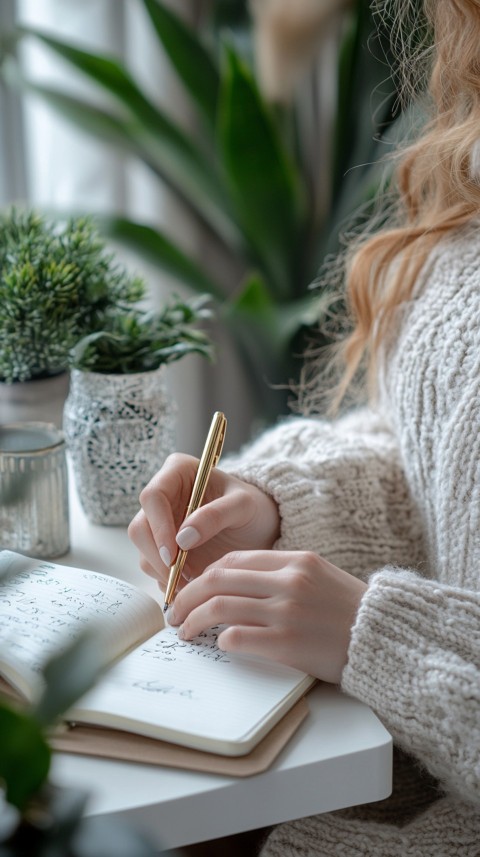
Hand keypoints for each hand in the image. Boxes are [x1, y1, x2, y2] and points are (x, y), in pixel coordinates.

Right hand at [128, 453, 280, 590]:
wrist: (259, 526)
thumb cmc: (254, 507)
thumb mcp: (243, 506)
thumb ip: (216, 516)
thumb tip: (182, 539)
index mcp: (178, 471)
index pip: (153, 496)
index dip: (158, 527)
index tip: (173, 554)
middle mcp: (163, 495)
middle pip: (140, 527)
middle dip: (157, 556)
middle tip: (181, 577)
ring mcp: (159, 522)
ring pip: (143, 550)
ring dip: (162, 572)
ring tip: (193, 582)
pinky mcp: (162, 545)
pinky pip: (153, 565)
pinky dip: (167, 580)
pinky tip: (190, 584)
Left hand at [166, 550, 367, 683]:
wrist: (383, 637)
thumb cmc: (348, 609)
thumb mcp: (318, 575)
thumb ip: (279, 573)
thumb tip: (233, 584)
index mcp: (294, 560)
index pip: (233, 560)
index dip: (203, 574)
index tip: (191, 588)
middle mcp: (288, 581)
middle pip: (217, 579)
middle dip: (187, 595)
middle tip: (175, 611)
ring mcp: (286, 611)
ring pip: (219, 607)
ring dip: (193, 620)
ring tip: (184, 631)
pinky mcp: (287, 643)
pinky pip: (236, 637)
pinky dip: (220, 640)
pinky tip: (217, 645)